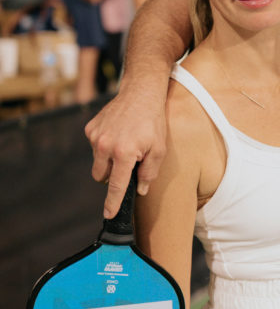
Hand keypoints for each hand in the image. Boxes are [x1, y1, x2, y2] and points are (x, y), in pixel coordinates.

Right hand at [84, 82, 167, 216]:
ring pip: (97, 162)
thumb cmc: (153, 122)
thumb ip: (149, 172)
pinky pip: (94, 147)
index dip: (113, 202)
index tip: (108, 215)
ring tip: (125, 144)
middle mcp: (105, 146)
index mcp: (124, 153)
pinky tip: (118, 134)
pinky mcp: (90, 128)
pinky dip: (104, 146)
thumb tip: (140, 189)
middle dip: (112, 176)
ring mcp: (95, 136)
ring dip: (108, 160)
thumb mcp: (159, 149)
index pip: (116, 185)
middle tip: (128, 164)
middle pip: (102, 176)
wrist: (141, 93)